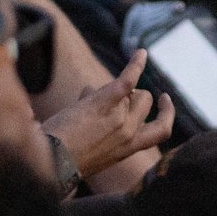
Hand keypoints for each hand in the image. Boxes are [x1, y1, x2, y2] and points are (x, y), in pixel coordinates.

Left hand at [42, 59, 175, 181]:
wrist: (50, 162)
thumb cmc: (63, 157)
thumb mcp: (93, 148)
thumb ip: (101, 124)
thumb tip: (89, 90)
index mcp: (128, 149)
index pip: (161, 132)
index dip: (166, 114)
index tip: (163, 100)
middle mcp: (129, 134)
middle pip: (145, 102)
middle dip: (131, 95)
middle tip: (109, 99)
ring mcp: (119, 119)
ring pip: (134, 92)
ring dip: (119, 89)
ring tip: (93, 97)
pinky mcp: (105, 104)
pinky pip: (127, 81)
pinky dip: (136, 65)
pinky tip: (141, 53)